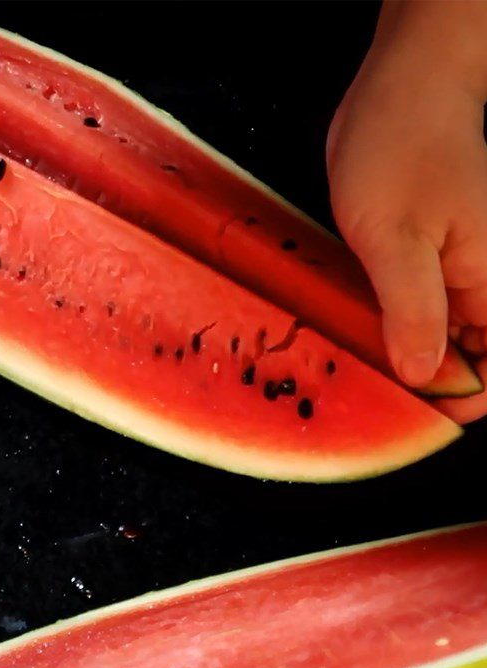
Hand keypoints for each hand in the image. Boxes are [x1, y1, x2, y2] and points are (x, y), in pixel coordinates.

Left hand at [327, 1, 486, 421]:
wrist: (400, 89)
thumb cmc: (401, 147)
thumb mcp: (395, 239)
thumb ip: (412, 312)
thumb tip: (422, 377)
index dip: (462, 402)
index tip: (414, 417)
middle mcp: (483, 282)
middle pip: (467, 360)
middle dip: (424, 385)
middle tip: (369, 393)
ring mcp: (457, 271)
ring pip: (438, 338)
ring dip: (401, 357)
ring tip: (356, 366)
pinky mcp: (427, 259)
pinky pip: (415, 308)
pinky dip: (388, 325)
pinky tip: (355, 329)